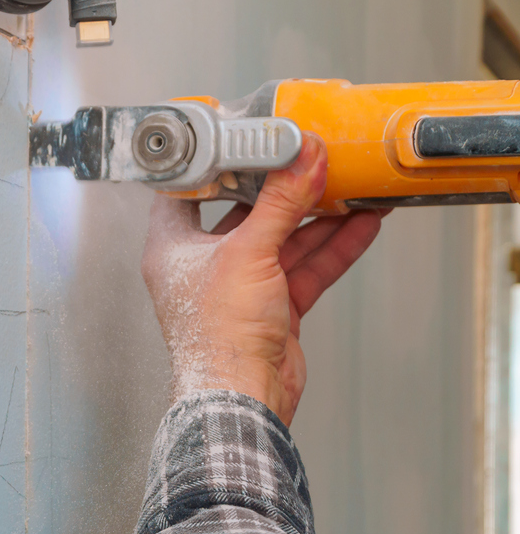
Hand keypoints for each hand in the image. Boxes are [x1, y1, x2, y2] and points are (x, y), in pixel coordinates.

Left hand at [140, 134, 385, 425]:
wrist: (242, 397)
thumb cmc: (217, 338)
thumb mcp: (248, 253)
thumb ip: (281, 202)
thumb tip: (303, 157)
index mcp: (172, 248)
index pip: (188, 192)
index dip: (214, 164)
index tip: (244, 136)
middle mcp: (201, 265)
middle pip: (245, 213)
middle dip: (283, 188)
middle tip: (313, 157)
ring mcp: (239, 286)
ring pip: (283, 239)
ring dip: (318, 216)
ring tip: (351, 184)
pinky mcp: (272, 307)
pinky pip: (305, 267)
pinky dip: (333, 247)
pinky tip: (362, 222)